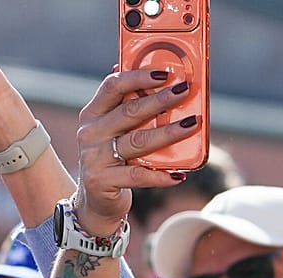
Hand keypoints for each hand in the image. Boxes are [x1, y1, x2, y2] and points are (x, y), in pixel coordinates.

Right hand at [73, 69, 199, 236]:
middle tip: (185, 91)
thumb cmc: (112, 157)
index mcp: (92, 114)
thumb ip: (127, 106)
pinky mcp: (101, 181)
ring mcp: (94, 158)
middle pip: (129, 111)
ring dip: (168, 133)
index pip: (113, 86)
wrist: (95, 199)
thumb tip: (155, 74)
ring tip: (192, 125)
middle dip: (160, 100)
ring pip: (138, 141)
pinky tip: (179, 174)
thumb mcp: (113, 130)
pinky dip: (160, 176)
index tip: (166, 73)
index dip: (139, 77)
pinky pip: (137, 175)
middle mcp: (90, 133)